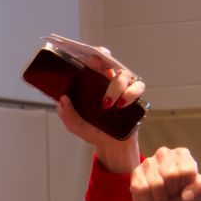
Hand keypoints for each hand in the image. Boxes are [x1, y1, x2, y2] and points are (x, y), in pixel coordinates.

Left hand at [54, 57, 145, 173]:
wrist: (111, 146)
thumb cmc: (94, 131)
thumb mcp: (75, 125)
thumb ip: (66, 114)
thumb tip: (63, 99)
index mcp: (93, 83)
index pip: (94, 61)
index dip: (93, 54)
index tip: (90, 55)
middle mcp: (109, 81)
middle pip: (110, 61)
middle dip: (106, 60)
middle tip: (101, 70)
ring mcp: (123, 88)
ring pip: (124, 74)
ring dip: (116, 86)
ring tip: (107, 104)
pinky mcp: (135, 97)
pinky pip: (137, 87)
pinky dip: (129, 94)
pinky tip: (120, 105)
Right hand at [129, 147, 200, 200]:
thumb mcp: (199, 195)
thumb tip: (188, 194)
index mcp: (182, 154)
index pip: (187, 170)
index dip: (186, 185)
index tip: (184, 188)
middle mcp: (164, 153)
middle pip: (171, 175)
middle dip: (172, 190)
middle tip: (171, 193)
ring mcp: (147, 162)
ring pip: (156, 184)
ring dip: (160, 197)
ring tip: (161, 195)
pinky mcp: (135, 174)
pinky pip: (143, 189)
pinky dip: (149, 199)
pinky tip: (150, 196)